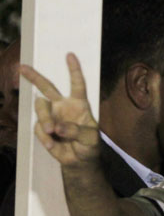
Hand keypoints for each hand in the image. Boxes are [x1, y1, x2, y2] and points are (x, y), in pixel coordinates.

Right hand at [20, 53, 100, 167]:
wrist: (80, 160)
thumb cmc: (89, 145)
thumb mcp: (90, 138)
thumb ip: (76, 131)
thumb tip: (57, 127)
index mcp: (79, 104)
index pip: (77, 84)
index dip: (74, 70)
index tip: (70, 55)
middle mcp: (63, 106)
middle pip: (47, 87)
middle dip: (34, 76)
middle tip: (22, 67)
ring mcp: (51, 116)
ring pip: (40, 108)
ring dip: (44, 119)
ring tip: (52, 131)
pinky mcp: (43, 128)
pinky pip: (39, 128)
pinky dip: (45, 138)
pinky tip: (53, 145)